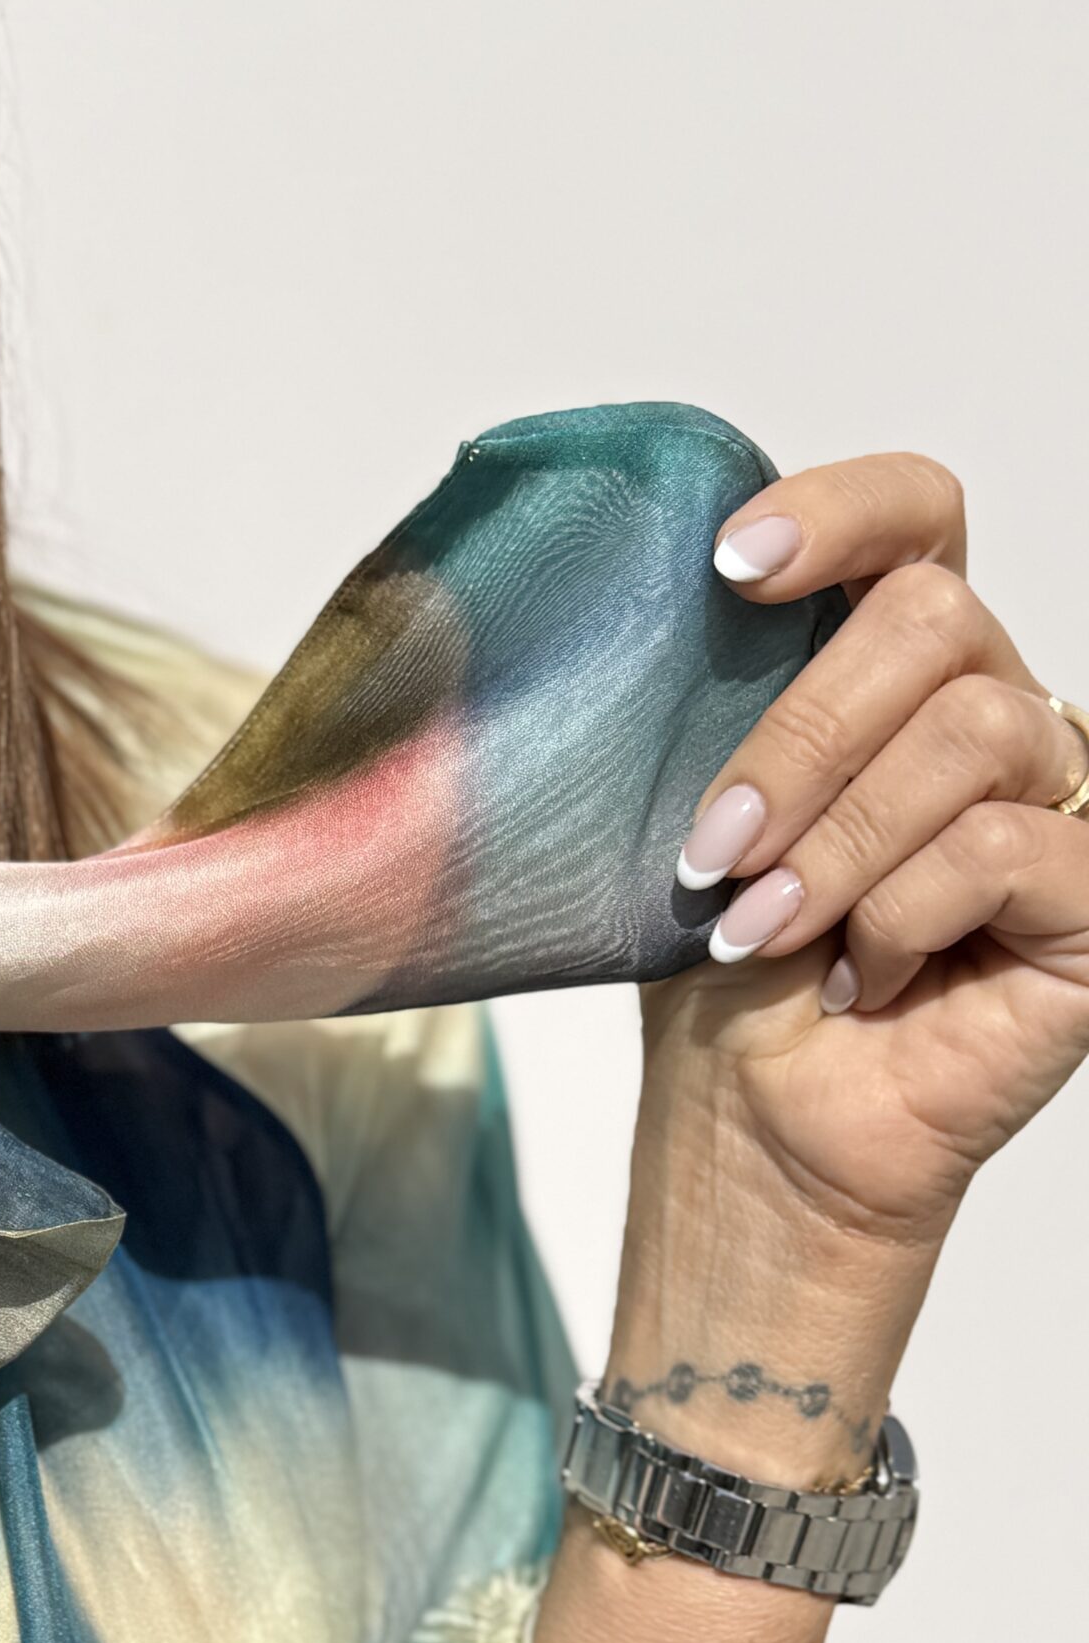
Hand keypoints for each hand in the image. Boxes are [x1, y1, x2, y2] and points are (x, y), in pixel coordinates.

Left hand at [600, 453, 1088, 1487]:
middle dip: (800, 732)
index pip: (918, 520)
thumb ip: (692, 716)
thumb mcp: (687, 823)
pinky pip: (1006, 845)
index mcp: (893, 674)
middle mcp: (992, 717)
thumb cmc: (728, 982)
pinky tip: (860, 978)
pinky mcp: (1088, 902)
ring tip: (759, 929)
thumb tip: (601, 631)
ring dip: (836, 839)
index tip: (732, 563)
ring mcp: (1053, 806)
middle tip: (713, 847)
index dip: (841, 509)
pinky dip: (902, 913)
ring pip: (972, 730)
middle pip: (936, 617)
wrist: (760, 1133)